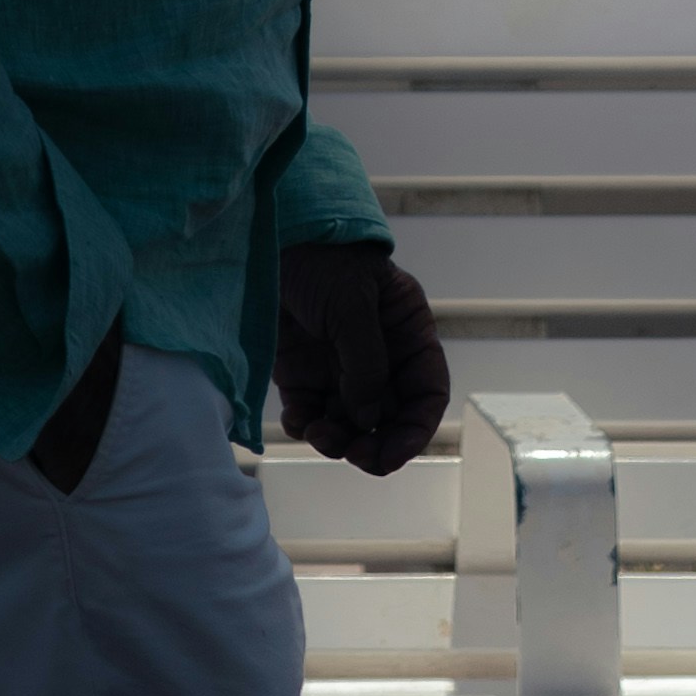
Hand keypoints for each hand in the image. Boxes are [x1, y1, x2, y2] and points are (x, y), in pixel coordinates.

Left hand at [274, 245, 450, 474]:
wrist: (269, 239)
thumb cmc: (322, 258)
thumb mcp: (351, 303)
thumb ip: (366, 362)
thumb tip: (370, 418)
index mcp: (406, 335)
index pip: (426, 393)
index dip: (416, 430)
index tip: (393, 455)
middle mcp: (378, 358)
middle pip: (388, 418)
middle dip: (375, 444)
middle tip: (356, 456)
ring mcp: (338, 368)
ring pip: (349, 425)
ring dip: (338, 440)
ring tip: (319, 435)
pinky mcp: (301, 374)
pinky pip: (310, 414)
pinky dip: (306, 426)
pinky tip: (299, 420)